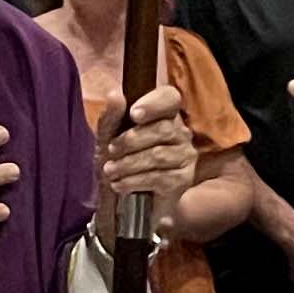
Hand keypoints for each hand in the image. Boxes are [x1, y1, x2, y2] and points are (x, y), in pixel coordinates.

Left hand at [98, 83, 195, 216]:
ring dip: (129, 163)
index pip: (170, 98)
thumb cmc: (118, 159)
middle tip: (111, 151)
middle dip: (132, 140)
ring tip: (110, 171)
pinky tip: (120, 184)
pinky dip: (135, 181)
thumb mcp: (108, 136)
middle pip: (163, 128)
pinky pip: (160, 178)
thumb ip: (111, 116)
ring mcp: (185, 156)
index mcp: (164, 113)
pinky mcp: (183, 180)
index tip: (133, 114)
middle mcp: (180, 132)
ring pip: (159, 155)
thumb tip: (115, 94)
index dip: (154, 104)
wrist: (123, 198)